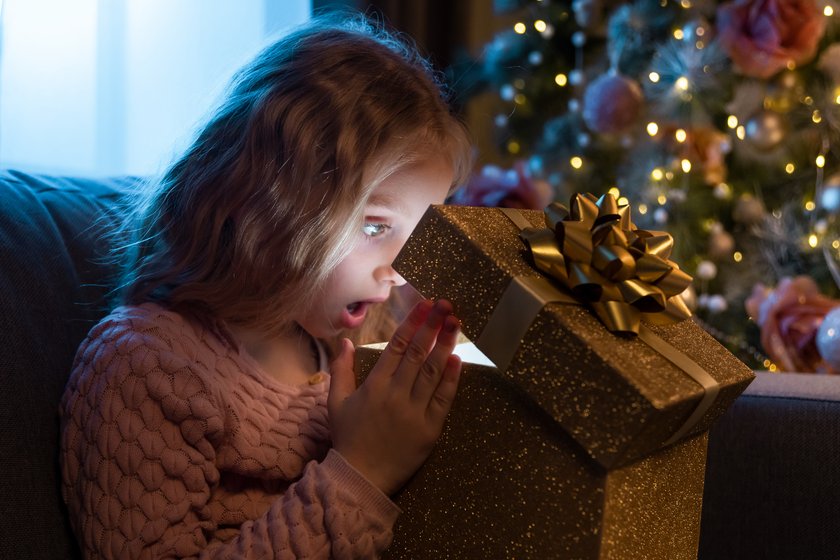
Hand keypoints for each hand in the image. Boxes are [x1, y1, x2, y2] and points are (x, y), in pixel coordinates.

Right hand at [327, 299, 461, 495]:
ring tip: (455, 322)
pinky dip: (451, 378)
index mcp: (375, 385)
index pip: (397, 346)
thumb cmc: (348, 437)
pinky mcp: (430, 429)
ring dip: (445, 345)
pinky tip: (457, 359)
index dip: (412, 323)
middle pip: (418, 353)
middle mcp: (396, 394)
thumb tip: (345, 341)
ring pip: (432, 372)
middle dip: (432, 326)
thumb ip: (341, 369)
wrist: (361, 477)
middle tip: (445, 304)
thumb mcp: (336, 402)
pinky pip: (443, 399)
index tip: (424, 305)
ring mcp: (414, 412)